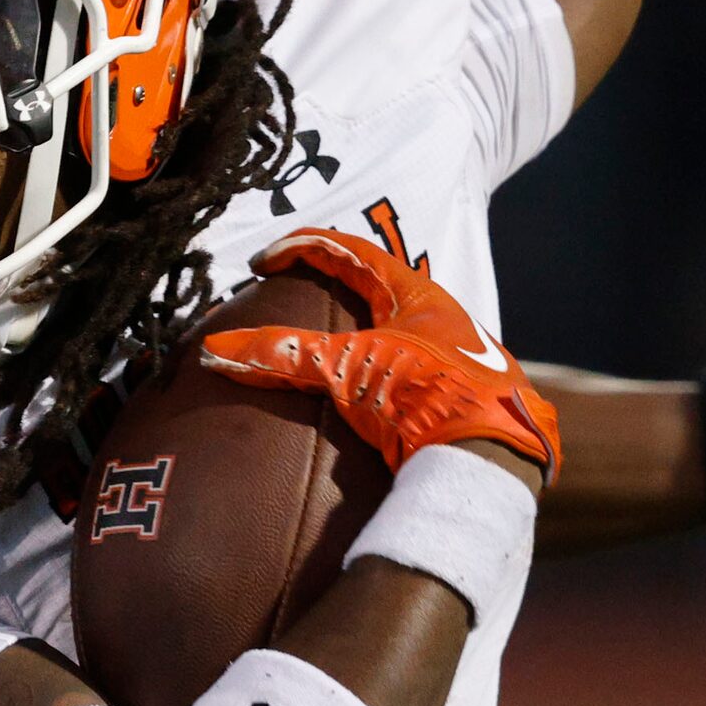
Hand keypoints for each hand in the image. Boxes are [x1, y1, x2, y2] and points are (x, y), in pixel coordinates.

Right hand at [198, 230, 561, 481]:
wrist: (489, 459)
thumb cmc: (424, 395)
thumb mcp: (347, 369)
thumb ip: (284, 356)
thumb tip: (216, 349)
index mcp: (420, 296)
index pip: (354, 253)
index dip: (304, 246)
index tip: (264, 260)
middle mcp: (445, 320)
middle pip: (382, 286)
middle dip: (339, 283)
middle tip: (298, 289)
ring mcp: (458, 360)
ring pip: (402, 329)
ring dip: (363, 331)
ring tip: (327, 346)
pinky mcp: (461, 400)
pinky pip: (412, 373)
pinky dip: (379, 374)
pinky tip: (365, 397)